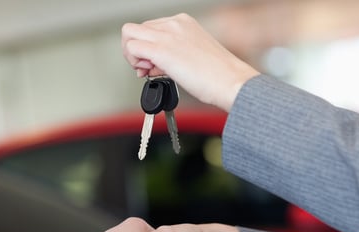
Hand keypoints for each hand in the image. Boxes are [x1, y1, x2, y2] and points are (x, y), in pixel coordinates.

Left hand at [121, 13, 259, 111]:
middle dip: (136, 51)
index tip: (153, 64)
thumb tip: (153, 64)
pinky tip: (146, 72)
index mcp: (183, 23)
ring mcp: (167, 35)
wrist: (230, 81)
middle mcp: (174, 24)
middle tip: (147, 69)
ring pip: (129, 33)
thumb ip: (170, 56)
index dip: (147, 47)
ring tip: (146, 70)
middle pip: (137, 29)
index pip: (150, 28)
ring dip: (131, 54)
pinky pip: (132, 47)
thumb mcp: (192, 57)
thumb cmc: (217, 74)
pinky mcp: (161, 50)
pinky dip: (133, 61)